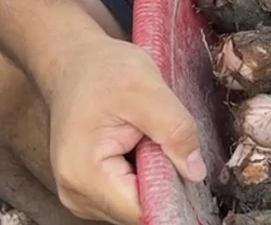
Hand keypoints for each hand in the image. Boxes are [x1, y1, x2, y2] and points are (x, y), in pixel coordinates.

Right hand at [40, 34, 205, 223]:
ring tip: (146, 137)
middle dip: (161, 180)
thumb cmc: (103, 69)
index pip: (139, 211)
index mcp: (84, 175)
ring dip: (153, 175)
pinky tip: (139, 143)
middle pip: (138, 209)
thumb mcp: (147, 88)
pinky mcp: (90, 187)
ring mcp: (81, 194)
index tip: (187, 168)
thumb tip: (196, 172)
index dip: (171, 194)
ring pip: (136, 203)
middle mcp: (76, 194)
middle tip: (162, 139)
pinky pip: (128, 192)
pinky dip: (143, 172)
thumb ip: (175, 130)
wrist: (74, 61)